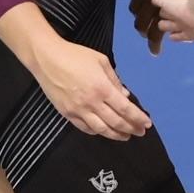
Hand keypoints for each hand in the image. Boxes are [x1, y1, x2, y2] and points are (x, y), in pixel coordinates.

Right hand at [30, 37, 152, 139]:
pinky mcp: (67, 114)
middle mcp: (92, 103)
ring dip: (116, 135)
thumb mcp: (101, 61)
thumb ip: (115, 80)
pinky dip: (97, 132)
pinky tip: (104, 131)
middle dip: (131, 129)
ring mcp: (78, 110)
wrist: (47, 59)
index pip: (125, 109)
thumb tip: (125, 95)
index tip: (147, 124)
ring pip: (101, 129)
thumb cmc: (76, 56)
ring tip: (126, 136)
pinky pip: (85, 128)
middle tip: (140, 133)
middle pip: (116, 122)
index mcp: (103, 88)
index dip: (138, 118)